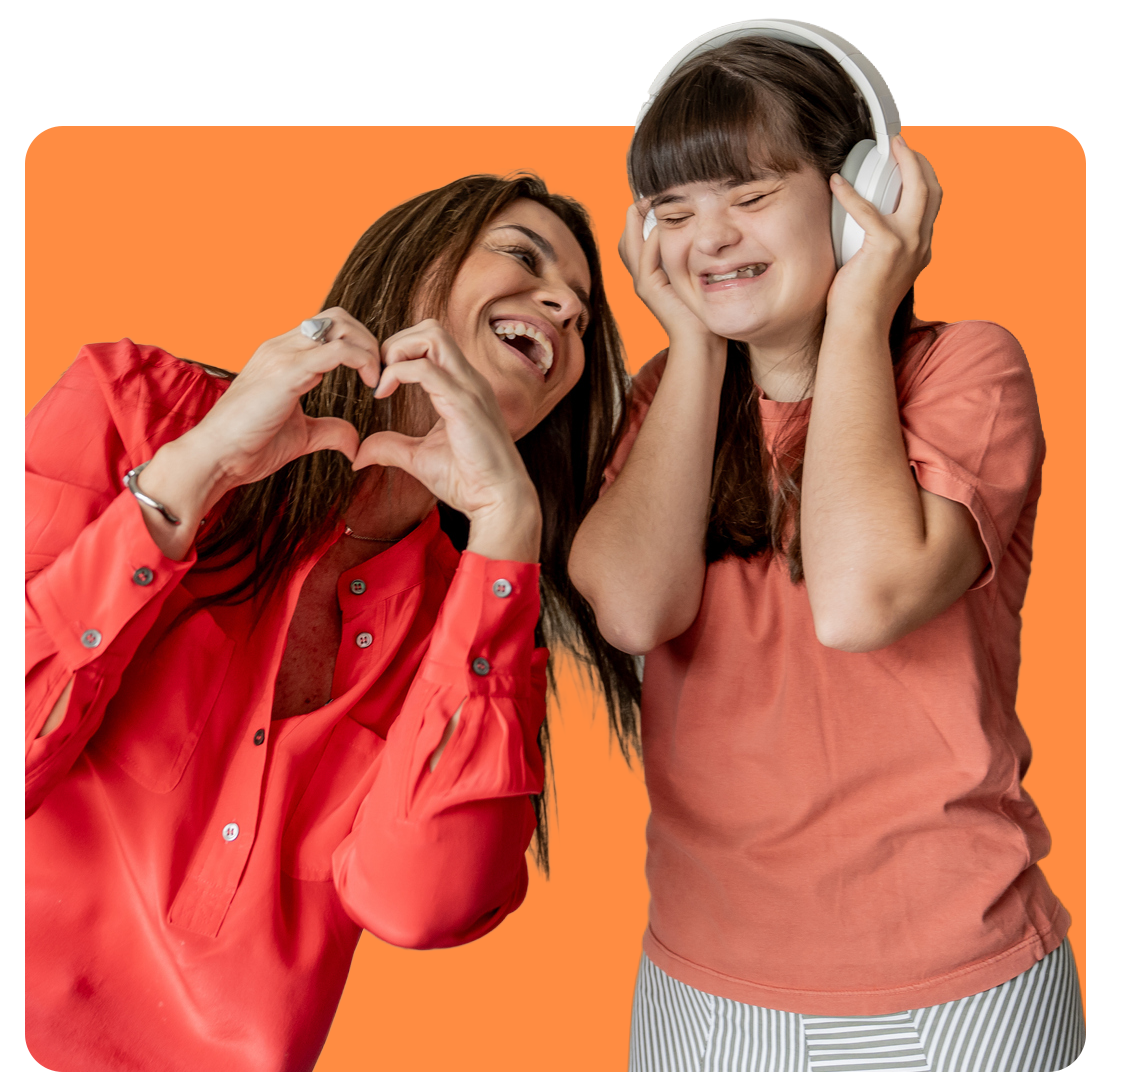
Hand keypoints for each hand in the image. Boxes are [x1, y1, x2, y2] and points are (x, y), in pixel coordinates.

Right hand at [135, 308, 380, 559]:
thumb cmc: (248, 446)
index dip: (358, 344)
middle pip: (337, 317)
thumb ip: (329, 431)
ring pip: (340, 327)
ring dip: (369, 349)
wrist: (214, 457)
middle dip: (368, 340)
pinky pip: (336, 351)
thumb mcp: (300, 435)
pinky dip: (363, 361)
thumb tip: (354, 442)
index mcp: (281, 355)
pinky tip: (370, 386)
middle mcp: (280, 347)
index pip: (328, 327)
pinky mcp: (286, 373)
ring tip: (376, 379)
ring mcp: (282, 356)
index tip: (373, 377)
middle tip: (380, 374)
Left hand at [353, 319, 540, 561]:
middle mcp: (468, 380)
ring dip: (398, 351)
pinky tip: (383, 394)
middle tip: (378, 376)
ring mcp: (469, 389)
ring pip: (432, 336)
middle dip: (396, 343)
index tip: (380, 383)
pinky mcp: (464, 404)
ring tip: (382, 381)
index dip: (399, 352)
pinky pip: (427, 370)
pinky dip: (397, 373)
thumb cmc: (468, 481)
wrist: (498, 501)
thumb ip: (391, 447)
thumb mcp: (419, 459)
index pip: (431, 342)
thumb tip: (360, 453)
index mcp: (462, 387)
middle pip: (431, 328)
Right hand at [619, 202, 716, 344]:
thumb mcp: (698, 273)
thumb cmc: (705, 307)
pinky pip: (644, 259)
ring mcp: (642, 282)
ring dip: (639, 219)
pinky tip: (663, 225)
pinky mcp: (648, 289)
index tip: (661, 192)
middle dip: (637, 211)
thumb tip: (707, 225)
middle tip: (653, 190)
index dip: (645, 213)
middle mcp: (641, 274)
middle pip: (627, 235)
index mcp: (651, 270)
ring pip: (629, 243)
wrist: (703, 340)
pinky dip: (651, 240)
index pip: (638, 234)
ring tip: (652, 199)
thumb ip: (695, 252)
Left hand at [826, 135, 941, 332]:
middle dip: (919, 159)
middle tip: (899, 143)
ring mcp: (908, 244)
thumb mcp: (878, 271)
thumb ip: (880, 249)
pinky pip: (868, 210)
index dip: (923, 176)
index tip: (908, 160)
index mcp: (921, 248)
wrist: (859, 329)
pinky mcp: (886, 247)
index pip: (932, 203)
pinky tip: (837, 183)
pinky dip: (851, 193)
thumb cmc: (859, 304)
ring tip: (887, 147)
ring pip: (917, 189)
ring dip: (904, 162)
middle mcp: (921, 243)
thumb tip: (859, 231)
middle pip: (932, 188)